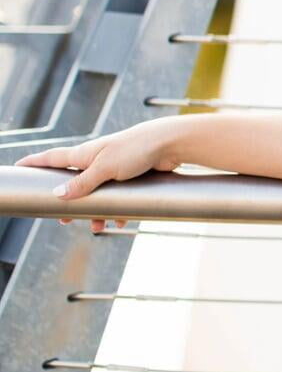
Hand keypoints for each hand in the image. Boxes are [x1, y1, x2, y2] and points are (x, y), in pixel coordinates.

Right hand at [15, 121, 180, 232]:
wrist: (171, 144)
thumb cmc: (136, 149)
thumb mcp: (105, 168)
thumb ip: (82, 183)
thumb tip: (58, 195)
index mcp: (85, 154)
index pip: (52, 158)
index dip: (35, 163)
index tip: (19, 167)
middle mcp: (97, 160)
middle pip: (75, 183)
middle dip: (70, 203)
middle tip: (64, 220)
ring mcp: (115, 168)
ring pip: (98, 194)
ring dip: (97, 212)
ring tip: (98, 227)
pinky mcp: (132, 176)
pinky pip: (119, 197)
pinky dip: (119, 209)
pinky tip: (121, 221)